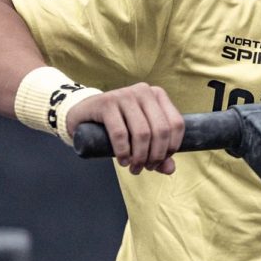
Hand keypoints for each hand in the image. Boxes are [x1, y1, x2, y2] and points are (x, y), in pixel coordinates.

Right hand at [65, 83, 184, 173]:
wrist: (83, 113)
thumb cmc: (118, 125)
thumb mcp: (140, 136)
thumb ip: (158, 151)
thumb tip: (171, 169)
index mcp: (158, 95)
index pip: (176, 124)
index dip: (172, 147)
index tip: (161, 161)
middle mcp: (144, 91)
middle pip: (161, 130)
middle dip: (155, 155)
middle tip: (146, 168)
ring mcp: (125, 95)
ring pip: (142, 133)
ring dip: (140, 156)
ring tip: (134, 168)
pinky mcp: (106, 103)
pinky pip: (120, 133)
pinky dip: (123, 151)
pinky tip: (123, 161)